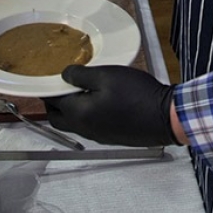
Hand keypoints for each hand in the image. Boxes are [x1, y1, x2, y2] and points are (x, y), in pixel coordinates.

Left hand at [45, 64, 176, 146]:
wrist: (165, 118)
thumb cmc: (136, 95)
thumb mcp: (106, 75)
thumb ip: (80, 75)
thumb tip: (63, 75)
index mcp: (78, 114)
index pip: (51, 102)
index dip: (47, 88)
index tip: (48, 76)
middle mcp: (84, 129)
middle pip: (57, 118)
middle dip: (53, 102)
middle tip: (59, 84)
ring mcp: (97, 135)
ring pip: (72, 124)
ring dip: (69, 109)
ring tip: (78, 89)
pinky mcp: (110, 137)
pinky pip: (88, 126)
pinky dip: (84, 114)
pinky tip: (96, 100)